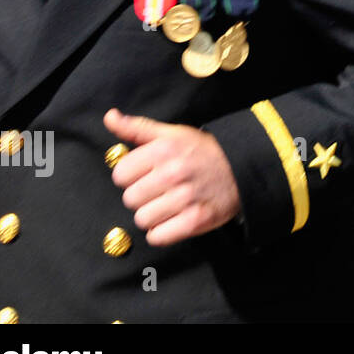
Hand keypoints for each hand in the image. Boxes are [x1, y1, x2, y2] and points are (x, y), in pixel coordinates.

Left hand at [105, 108, 240, 246]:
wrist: (243, 168)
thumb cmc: (202, 151)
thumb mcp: (172, 133)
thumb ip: (137, 128)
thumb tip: (110, 117)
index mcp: (163, 150)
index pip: (120, 175)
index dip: (131, 176)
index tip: (145, 175)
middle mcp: (174, 173)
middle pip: (130, 199)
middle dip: (141, 197)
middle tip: (160, 190)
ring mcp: (186, 198)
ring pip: (142, 219)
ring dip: (152, 216)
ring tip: (168, 205)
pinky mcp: (196, 220)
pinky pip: (158, 236)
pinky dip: (162, 232)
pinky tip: (173, 219)